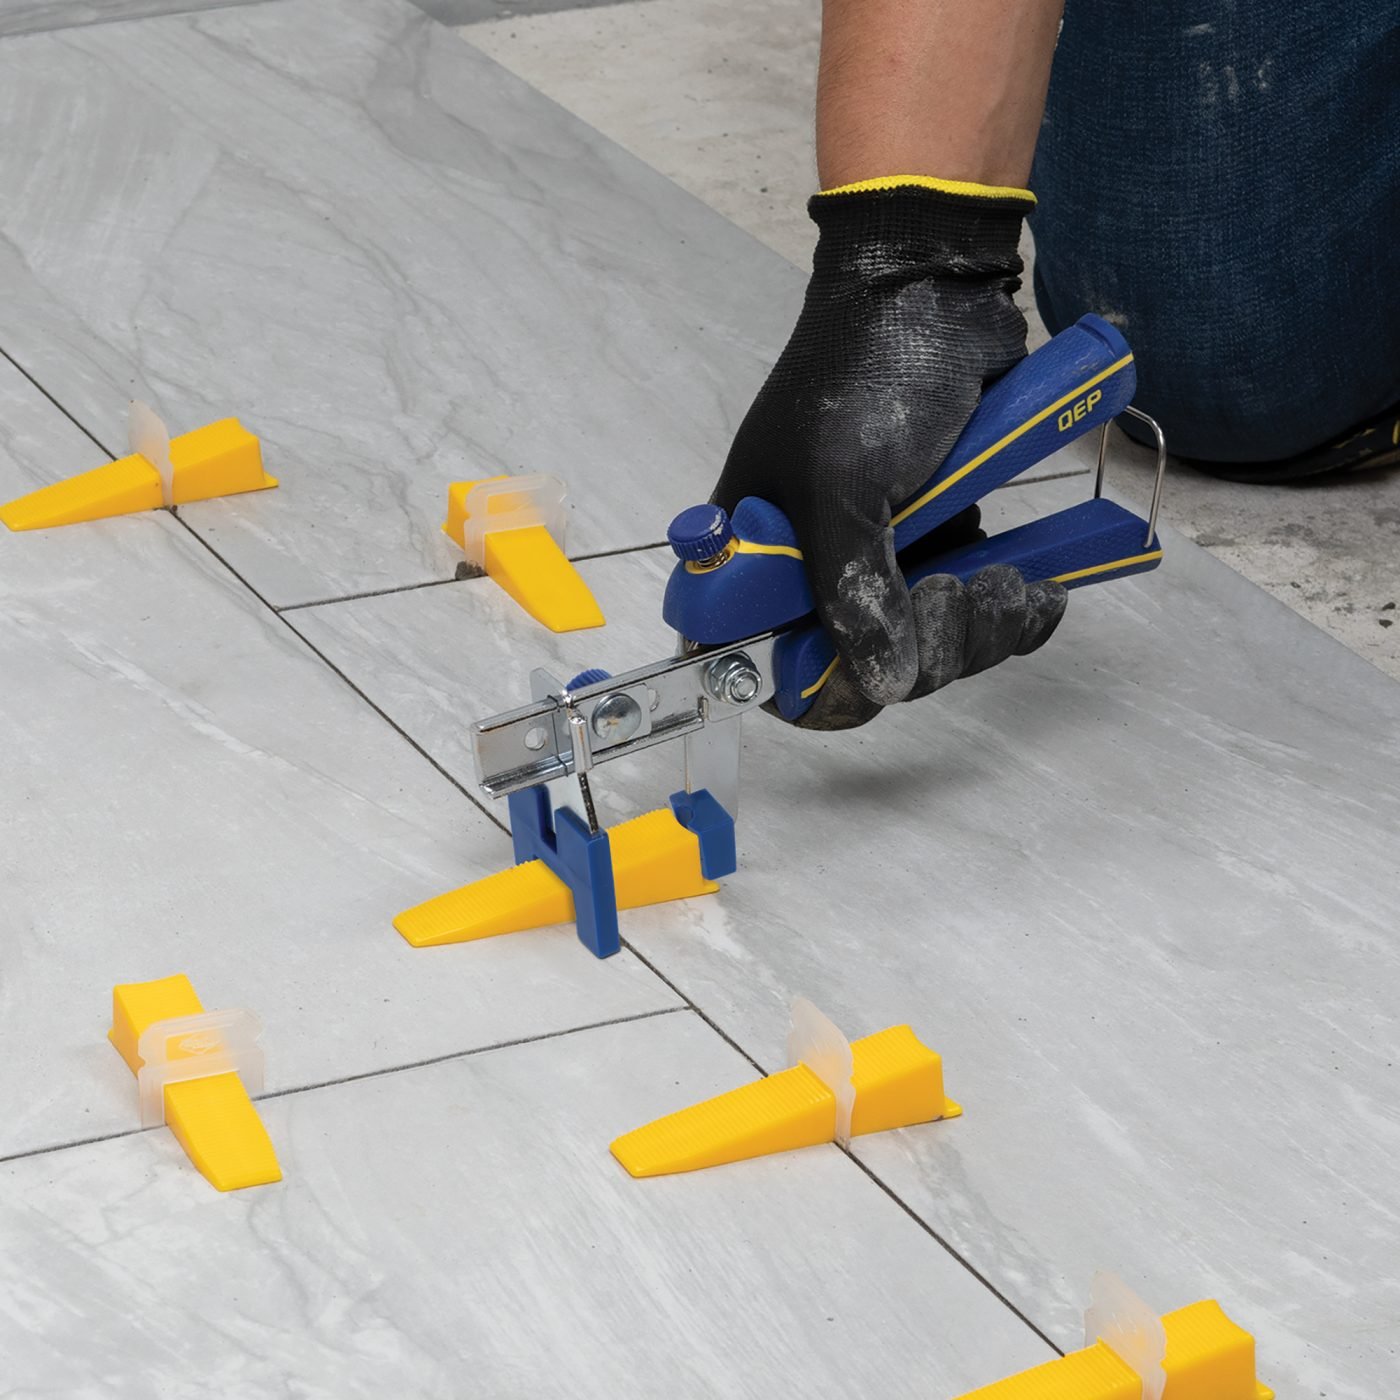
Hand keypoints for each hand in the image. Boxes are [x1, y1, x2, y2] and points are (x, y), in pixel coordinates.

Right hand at [712, 181, 1064, 727]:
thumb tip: (886, 685)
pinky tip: (1039, 590)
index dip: (814, 688)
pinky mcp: (936, 542)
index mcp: (755, 556)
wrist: (938, 292)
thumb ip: (854, 593)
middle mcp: (809, 568)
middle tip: (960, 594)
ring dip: (978, 632)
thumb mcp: (844, 487)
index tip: (875, 674)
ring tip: (1012, 583)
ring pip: (924, 648)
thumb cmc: (867, 379)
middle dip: (926, 651)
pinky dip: (1008, 614)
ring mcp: (877, 558)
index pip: (762, 661)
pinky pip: (969, 614)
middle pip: (860, 667)